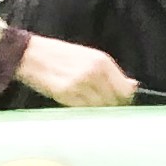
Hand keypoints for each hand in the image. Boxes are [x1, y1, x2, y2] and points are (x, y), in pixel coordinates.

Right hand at [14, 36, 136, 106]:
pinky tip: (77, 104)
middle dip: (111, 106)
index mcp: (102, 61)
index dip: (124, 99)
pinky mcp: (66, 95)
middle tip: (101, 106)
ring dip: (96, 110)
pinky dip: (84, 111)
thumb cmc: (61, 55)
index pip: (125, 90)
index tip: (119, 103)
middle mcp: (94, 72)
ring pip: (99, 108)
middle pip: (113, 101)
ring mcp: (80, 84)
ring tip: (86, 103)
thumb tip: (133, 86)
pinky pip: (83, 110)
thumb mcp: (90, 57)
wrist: (32, 55)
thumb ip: (112, 73)